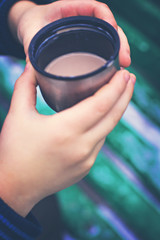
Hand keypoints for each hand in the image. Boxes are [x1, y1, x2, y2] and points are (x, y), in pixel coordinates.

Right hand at [0, 62, 135, 216]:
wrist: (15, 186)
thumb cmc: (14, 152)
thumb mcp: (17, 115)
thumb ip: (25, 86)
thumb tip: (31, 66)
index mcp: (65, 131)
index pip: (101, 105)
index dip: (115, 87)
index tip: (124, 73)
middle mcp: (81, 147)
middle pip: (113, 116)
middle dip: (125, 95)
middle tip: (130, 78)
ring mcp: (86, 160)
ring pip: (108, 130)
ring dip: (115, 111)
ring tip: (116, 95)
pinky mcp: (85, 168)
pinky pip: (100, 142)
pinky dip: (104, 127)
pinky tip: (101, 119)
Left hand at [8, 0, 130, 66]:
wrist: (29, 26)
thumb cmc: (30, 25)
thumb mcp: (30, 34)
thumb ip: (31, 48)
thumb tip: (33, 69)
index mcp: (70, 10)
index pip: (95, 8)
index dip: (107, 18)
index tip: (114, 31)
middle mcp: (82, 19)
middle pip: (108, 25)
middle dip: (120, 41)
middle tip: (125, 60)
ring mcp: (85, 31)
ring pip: (109, 37)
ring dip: (119, 50)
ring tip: (124, 66)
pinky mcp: (86, 42)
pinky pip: (102, 45)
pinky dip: (110, 55)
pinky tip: (114, 67)